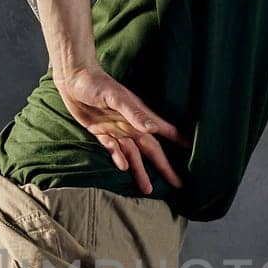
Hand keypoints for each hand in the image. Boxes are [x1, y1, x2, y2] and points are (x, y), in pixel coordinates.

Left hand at [54, 63, 192, 194]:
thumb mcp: (116, 97)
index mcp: (139, 116)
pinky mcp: (101, 132)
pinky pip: (112, 149)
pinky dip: (118, 158)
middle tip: (177, 183)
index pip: (166, 131)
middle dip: (164, 166)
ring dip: (140, 171)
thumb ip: (135, 113)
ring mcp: (116, 130)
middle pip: (152, 150)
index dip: (180, 141)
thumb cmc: (96, 83)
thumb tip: (154, 129)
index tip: (194, 152)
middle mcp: (131, 125)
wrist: (73, 77)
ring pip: (133, 155)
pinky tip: (123, 168)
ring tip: (148, 189)